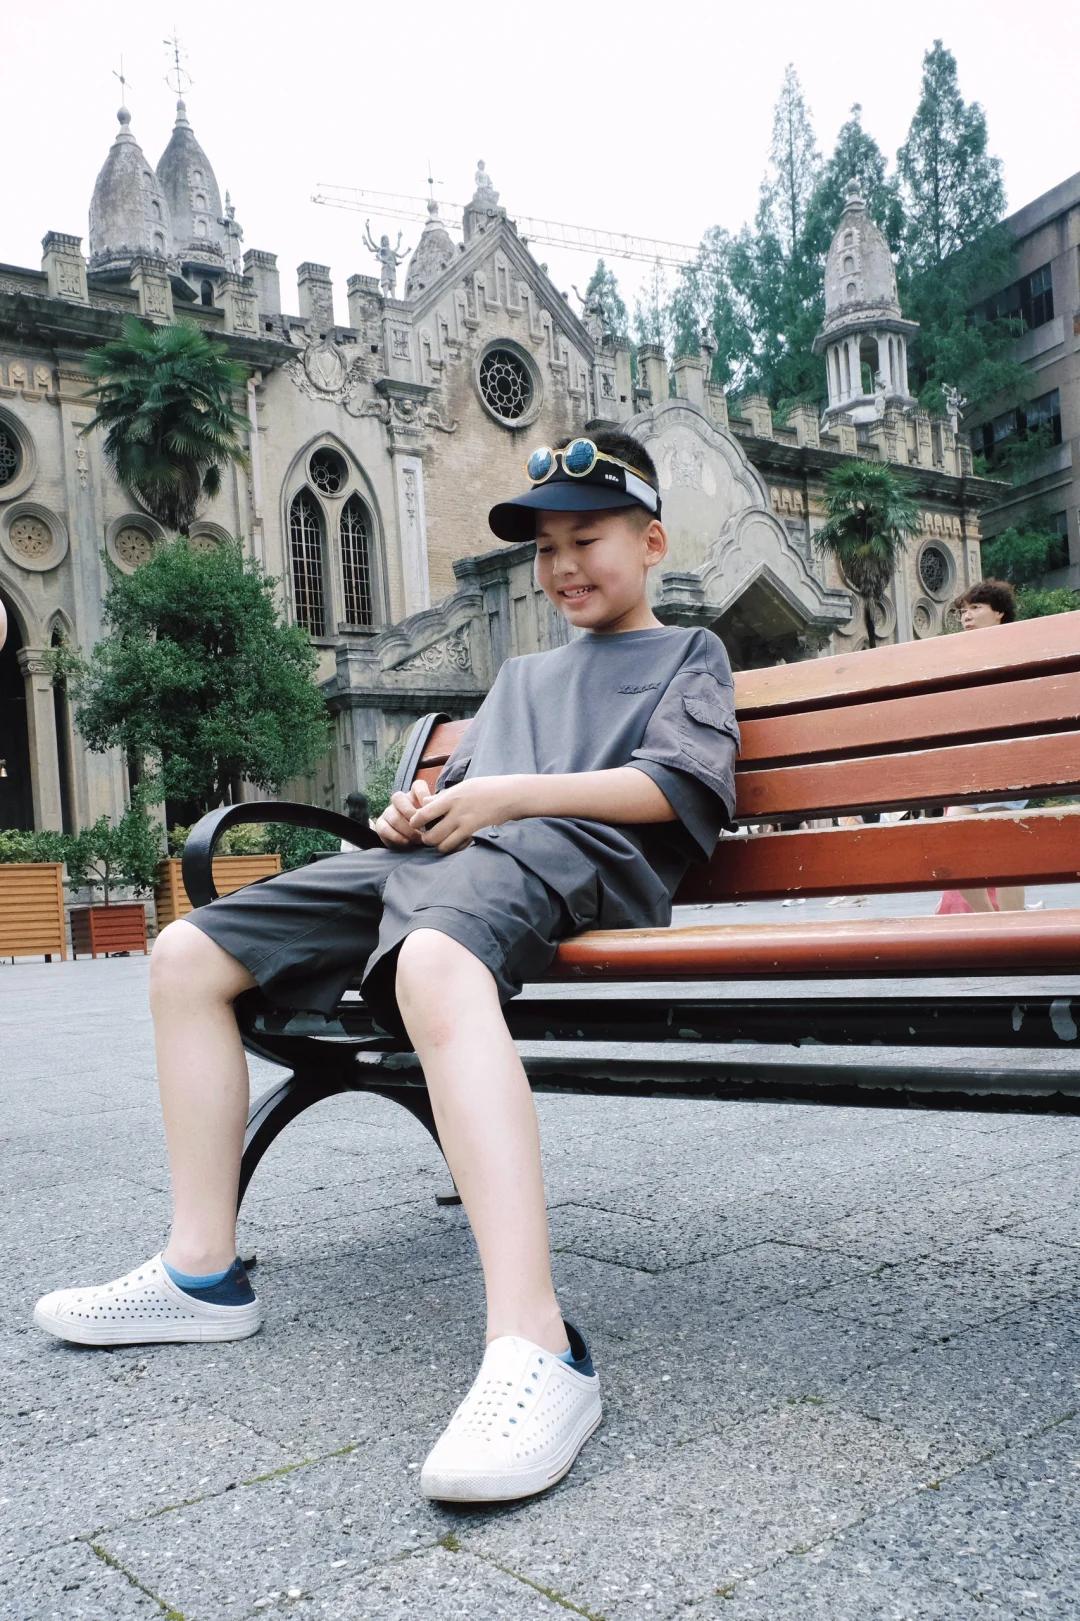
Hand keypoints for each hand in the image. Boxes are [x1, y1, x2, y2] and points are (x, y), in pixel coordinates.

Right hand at [374, 778, 435, 847]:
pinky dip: (396, 836)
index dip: (423, 794)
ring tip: (418, 839)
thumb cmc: (425, 827)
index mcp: (415, 796)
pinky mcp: (381, 825)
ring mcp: (388, 812)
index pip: (417, 785)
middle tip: (421, 826)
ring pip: (393, 815)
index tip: (429, 808)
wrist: (410, 841)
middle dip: (410, 812)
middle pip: (397, 797)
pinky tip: (406, 842)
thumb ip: (435, 813)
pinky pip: (384, 828)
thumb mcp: (433, 818)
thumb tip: (439, 812)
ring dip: (406, 829)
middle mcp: (400, 801)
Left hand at [408, 775, 525, 854]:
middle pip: (431, 835)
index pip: (423, 813)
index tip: (415, 824)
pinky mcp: (476, 834)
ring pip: (442, 845)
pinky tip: (456, 843)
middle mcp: (456, 812)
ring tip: (442, 842)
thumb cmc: (487, 788)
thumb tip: (425, 802)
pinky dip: (454, 848)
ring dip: (440, 846)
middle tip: (428, 837)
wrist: (511, 795)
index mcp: (451, 797)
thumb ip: (443, 796)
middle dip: (426, 839)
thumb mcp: (463, 786)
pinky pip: (458, 847)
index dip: (415, 821)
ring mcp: (467, 825)